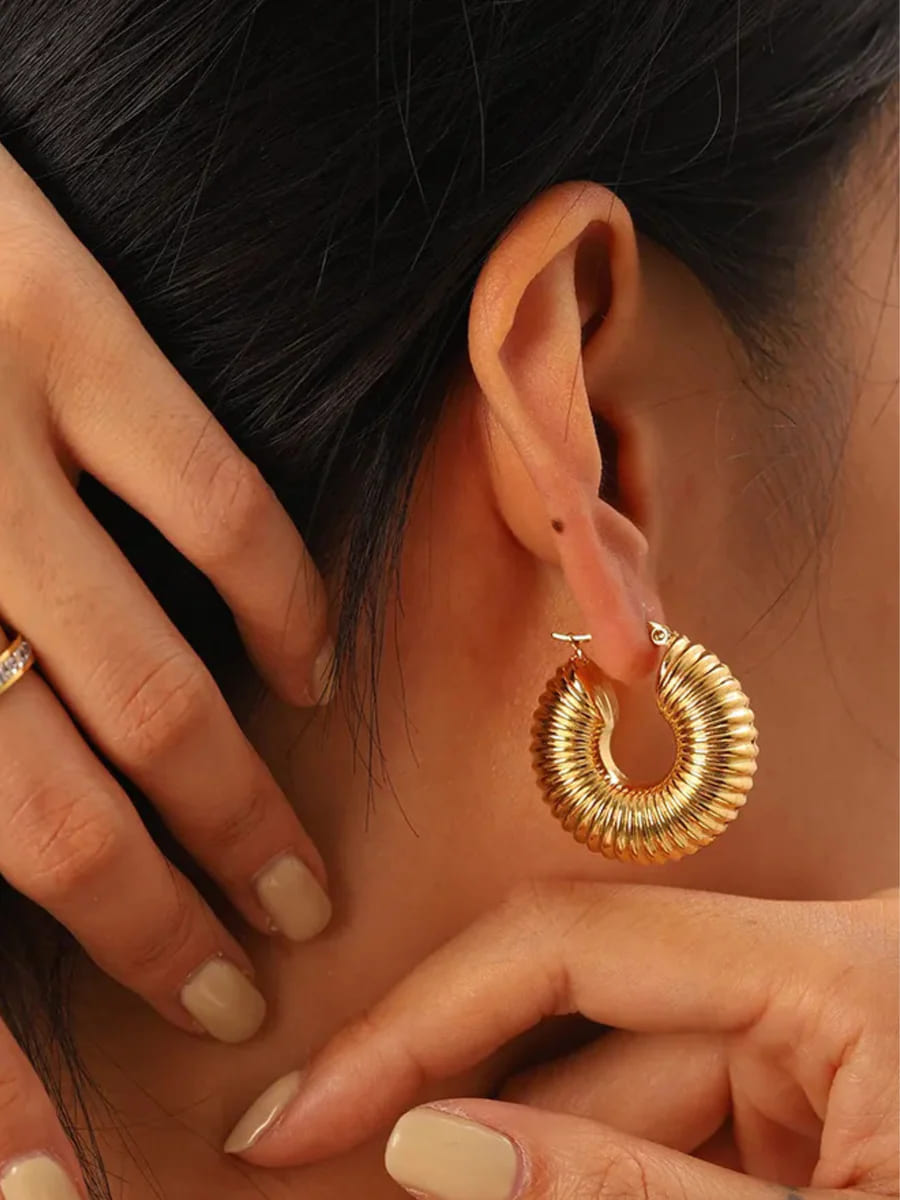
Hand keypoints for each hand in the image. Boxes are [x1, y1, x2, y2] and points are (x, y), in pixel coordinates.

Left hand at [0, 141, 335, 1190]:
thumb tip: (20, 822)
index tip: (52, 1172)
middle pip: (46, 817)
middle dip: (149, 932)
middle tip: (234, 997)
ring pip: (148, 687)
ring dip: (232, 812)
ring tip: (297, 890)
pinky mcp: (58, 319)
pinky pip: (210, 506)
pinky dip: (282, 609)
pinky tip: (311, 675)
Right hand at [226, 884, 897, 1197]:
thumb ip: (619, 1196)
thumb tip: (430, 1149)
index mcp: (848, 972)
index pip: (575, 944)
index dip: (418, 1021)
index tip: (301, 1109)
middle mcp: (820, 980)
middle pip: (585, 1029)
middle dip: (452, 1111)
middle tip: (305, 1157)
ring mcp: (817, 1044)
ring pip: (620, 1093)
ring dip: (524, 1169)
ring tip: (395, 1181)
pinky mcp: (817, 1103)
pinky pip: (668, 1133)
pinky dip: (593, 1182)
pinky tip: (513, 1191)